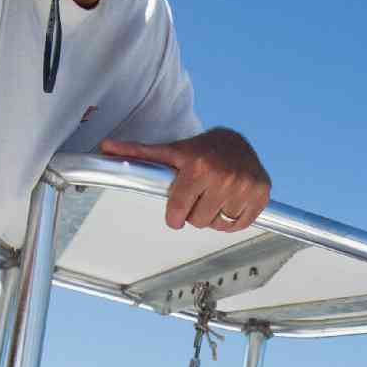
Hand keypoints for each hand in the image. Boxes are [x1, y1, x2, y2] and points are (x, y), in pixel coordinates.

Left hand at [99, 128, 269, 230]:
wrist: (235, 141)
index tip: (176, 211)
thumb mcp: (170, 151)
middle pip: (197, 221)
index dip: (174, 215)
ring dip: (213, 216)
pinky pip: (239, 225)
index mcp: (197, 165)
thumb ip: (138, 153)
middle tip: (198, 196)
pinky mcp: (262, 194)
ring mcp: (245, 186)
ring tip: (213, 196)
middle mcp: (223, 176)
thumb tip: (105, 147)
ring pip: (218, 225)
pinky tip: (229, 202)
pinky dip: (232, 220)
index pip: (178, 212)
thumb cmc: (200, 149)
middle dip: (194, 212)